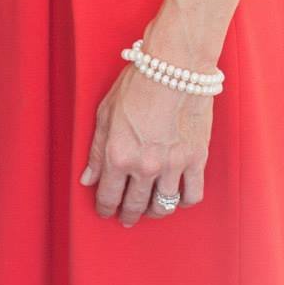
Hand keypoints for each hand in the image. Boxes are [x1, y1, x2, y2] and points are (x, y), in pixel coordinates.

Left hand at [80, 68, 210, 226]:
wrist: (175, 66)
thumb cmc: (137, 83)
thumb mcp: (105, 113)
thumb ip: (95, 151)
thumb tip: (87, 179)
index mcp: (118, 154)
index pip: (108, 195)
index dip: (105, 207)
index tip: (106, 211)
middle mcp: (144, 165)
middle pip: (135, 205)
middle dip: (128, 215)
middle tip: (127, 218)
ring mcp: (172, 165)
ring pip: (162, 205)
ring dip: (154, 211)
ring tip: (150, 208)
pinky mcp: (196, 159)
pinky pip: (192, 195)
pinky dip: (183, 201)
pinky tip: (176, 196)